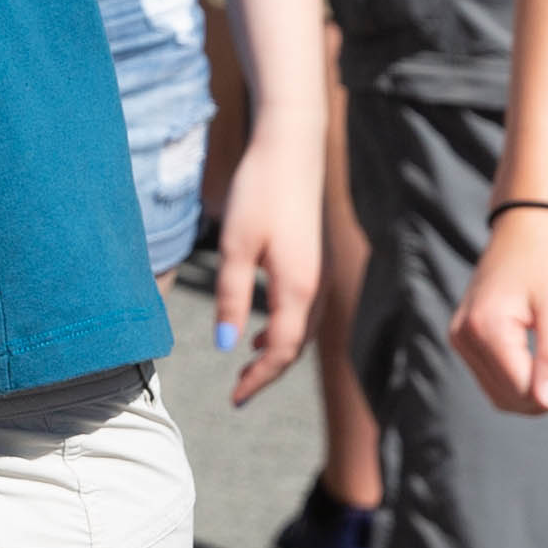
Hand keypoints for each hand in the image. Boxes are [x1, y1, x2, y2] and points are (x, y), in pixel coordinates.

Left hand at [205, 126, 322, 407]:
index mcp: (298, 289)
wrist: (291, 149)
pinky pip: (303, 311)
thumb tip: (227, 345)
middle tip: (239, 393)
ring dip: (276, 351)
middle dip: (268, 372)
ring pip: (301, 329)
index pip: (281, 352)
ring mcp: (320, 274)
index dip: (259, 379)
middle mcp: (317, 287)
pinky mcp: (314, 261)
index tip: (235, 399)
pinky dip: (284, 329)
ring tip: (247, 366)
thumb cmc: (260, 193)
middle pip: (295, 346)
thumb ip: (232, 297)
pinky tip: (260, 328)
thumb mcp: (235, 246)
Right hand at [450, 201, 547, 413]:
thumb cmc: (547, 259)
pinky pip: (495, 376)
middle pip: (508, 398)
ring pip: (500, 393)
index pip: (521, 390)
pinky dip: (523, 378)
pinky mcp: (467, 336)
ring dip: (537, 390)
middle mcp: (464, 336)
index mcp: (486, 328)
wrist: (525, 224)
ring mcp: (461, 337)